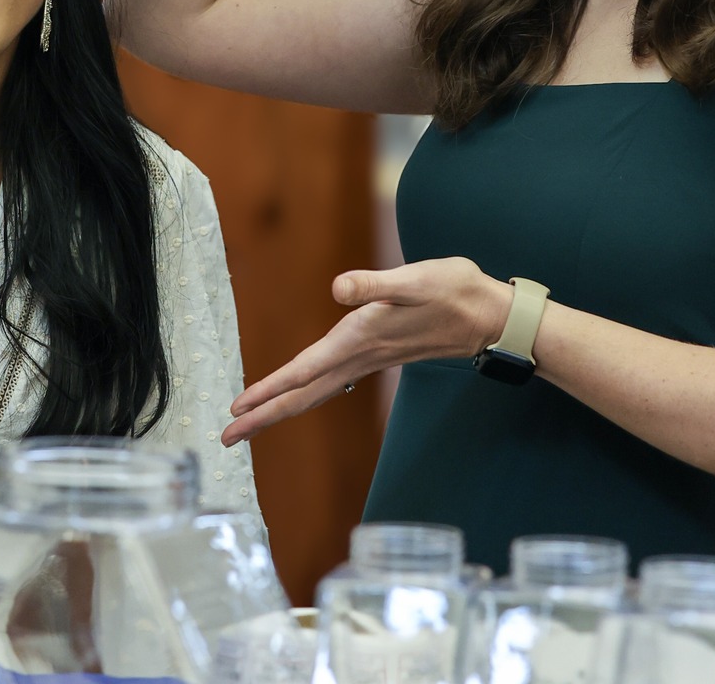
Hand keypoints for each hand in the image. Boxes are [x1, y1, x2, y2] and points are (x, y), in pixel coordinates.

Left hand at [221, 259, 511, 444]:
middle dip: (263, 415)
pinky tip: (298, 392)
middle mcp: (360, 356)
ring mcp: (368, 358)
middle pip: (304, 394)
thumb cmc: (454, 291)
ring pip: (315, 391)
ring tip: (248, 420)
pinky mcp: (376, 352)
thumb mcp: (416, 279)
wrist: (489, 315)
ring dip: (279, 406)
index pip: (306, 371)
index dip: (270, 389)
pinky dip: (305, 390)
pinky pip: (330, 381)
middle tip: (225, 435)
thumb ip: (376, 284)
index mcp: (361, 339)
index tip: (238, 408)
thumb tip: (339, 288)